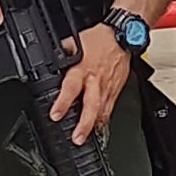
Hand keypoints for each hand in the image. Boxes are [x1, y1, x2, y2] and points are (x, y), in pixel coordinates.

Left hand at [52, 24, 134, 139]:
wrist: (124, 36)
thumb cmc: (101, 38)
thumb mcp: (76, 40)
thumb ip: (63, 51)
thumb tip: (51, 56)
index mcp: (83, 68)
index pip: (71, 88)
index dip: (62, 102)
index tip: (56, 115)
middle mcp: (95, 81)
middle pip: (90, 106)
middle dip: (84, 124)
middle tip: (76, 138)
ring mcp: (107, 87)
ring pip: (102, 110)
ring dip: (94, 126)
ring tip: (86, 139)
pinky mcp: (116, 90)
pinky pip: (110, 107)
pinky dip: (104, 119)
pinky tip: (99, 127)